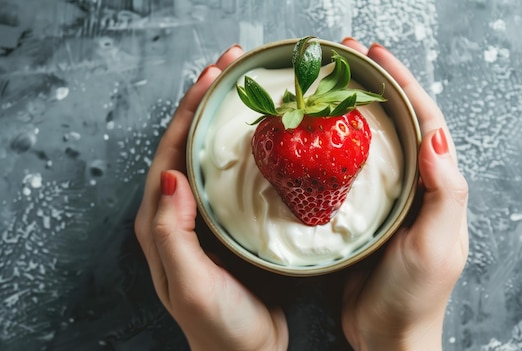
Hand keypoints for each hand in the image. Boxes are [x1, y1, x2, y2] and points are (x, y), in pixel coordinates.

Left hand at [134, 45, 287, 350]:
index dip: (189, 111)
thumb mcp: (191, 283)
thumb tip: (170, 176)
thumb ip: (174, 234)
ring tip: (248, 87)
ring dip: (225, 118)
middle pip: (188, 143)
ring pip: (210, 154)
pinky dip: (244, 146)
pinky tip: (264, 134)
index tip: (213, 78)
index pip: (170, 153)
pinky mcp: (228, 222)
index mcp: (161, 223)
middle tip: (233, 66)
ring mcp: (204, 216)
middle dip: (206, 102)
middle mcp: (178, 213)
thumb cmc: (219, 325)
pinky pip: (231, 174)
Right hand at [340, 38, 468, 350]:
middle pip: (400, 122)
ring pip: (375, 141)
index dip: (404, 85)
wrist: (387, 335)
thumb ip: (444, 192)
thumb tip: (435, 135)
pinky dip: (338, 144)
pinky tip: (319, 134)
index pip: (426, 122)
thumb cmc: (415, 296)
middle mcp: (417, 185)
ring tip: (331, 84)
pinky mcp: (365, 211)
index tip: (377, 57)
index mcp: (439, 187)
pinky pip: (352, 168)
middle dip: (378, 86)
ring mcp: (390, 197)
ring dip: (356, 109)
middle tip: (349, 58)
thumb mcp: (436, 245)